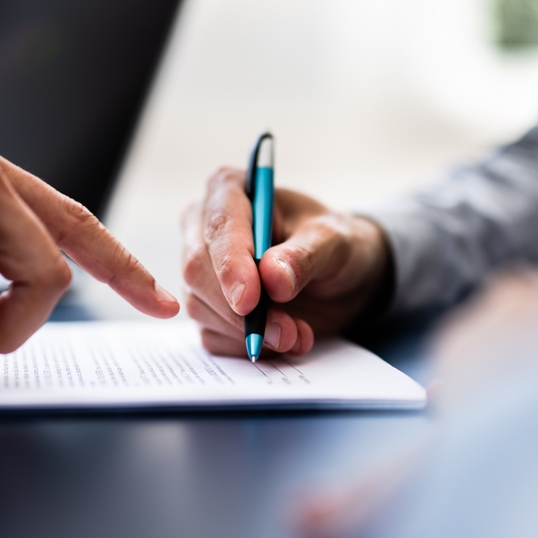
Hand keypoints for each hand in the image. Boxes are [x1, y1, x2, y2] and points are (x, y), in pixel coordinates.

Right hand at [182, 167, 389, 357]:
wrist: (340, 278)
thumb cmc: (334, 244)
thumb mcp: (335, 242)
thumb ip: (305, 256)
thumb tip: (271, 278)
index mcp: (231, 192)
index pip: (220, 226)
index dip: (230, 264)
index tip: (250, 300)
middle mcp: (205, 228)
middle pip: (198, 269)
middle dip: (241, 309)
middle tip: (287, 332)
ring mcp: (202, 270)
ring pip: (201, 306)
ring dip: (248, 332)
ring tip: (297, 336)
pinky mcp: (207, 307)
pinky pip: (211, 334)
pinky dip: (246, 345)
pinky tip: (281, 341)